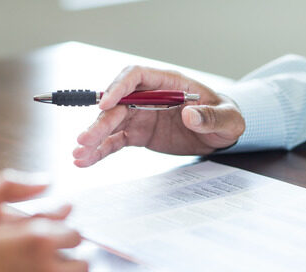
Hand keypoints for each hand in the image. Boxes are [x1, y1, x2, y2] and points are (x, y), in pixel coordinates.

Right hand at [73, 66, 245, 166]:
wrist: (222, 133)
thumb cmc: (226, 117)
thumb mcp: (227, 119)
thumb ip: (210, 117)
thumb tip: (190, 114)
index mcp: (169, 83)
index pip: (136, 76)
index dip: (119, 87)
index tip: (106, 103)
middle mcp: (150, 96)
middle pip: (118, 104)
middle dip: (100, 121)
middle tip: (84, 139)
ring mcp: (142, 115)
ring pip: (112, 124)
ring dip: (94, 138)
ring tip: (78, 155)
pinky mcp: (139, 134)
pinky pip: (116, 141)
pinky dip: (101, 150)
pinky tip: (86, 160)